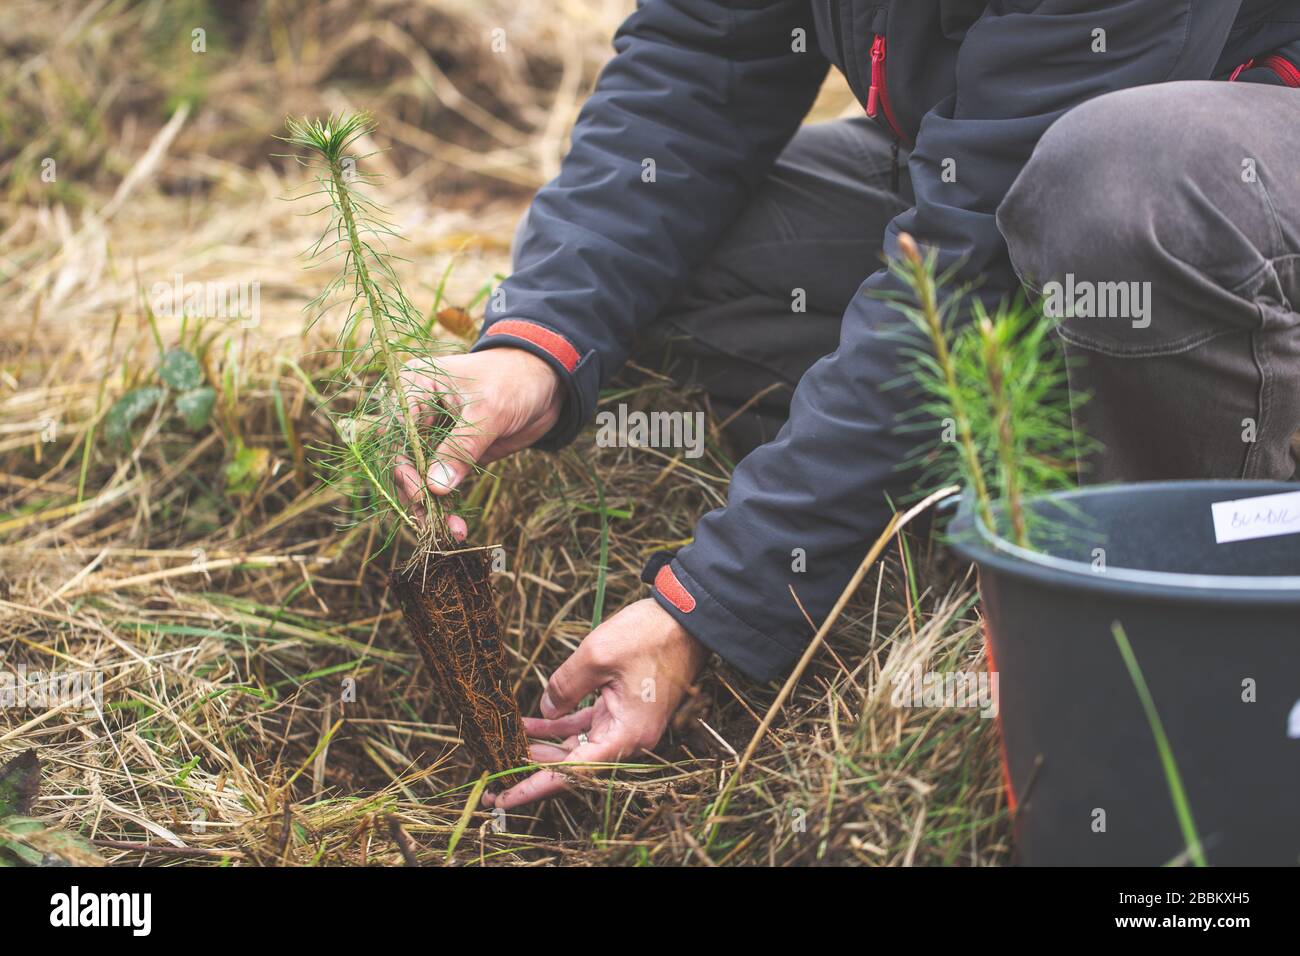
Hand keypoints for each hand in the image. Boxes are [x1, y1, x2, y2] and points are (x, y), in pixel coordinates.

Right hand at [392, 347, 562, 537]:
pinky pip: (441, 484)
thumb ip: (462, 447)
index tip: (422, 493)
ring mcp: (432, 435)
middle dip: (417, 492)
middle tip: (433, 521)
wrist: (545, 383)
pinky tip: (457, 528)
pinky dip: (447, 507)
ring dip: (432, 507)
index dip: (403, 464)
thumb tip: (435, 487)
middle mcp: (415, 412)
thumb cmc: (514, 381)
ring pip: (420, 477)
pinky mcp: (450, 454)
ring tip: (452, 531)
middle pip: (402, 459)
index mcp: (413, 387)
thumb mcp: (489, 411)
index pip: (395, 431)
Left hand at [483, 598, 708, 810]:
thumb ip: (564, 686)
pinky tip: (531, 722)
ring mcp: (627, 725)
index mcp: (627, 735)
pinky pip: (587, 725)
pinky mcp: (624, 710)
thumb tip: (545, 709)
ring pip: (577, 745)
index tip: (504, 798)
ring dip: (544, 745)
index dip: (534, 786)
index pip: (573, 773)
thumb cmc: (650, 636)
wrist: (687, 619)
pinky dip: (560, 725)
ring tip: (507, 743)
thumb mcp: (596, 655)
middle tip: (495, 780)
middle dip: (534, 769)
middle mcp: (629, 738)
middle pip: (574, 765)